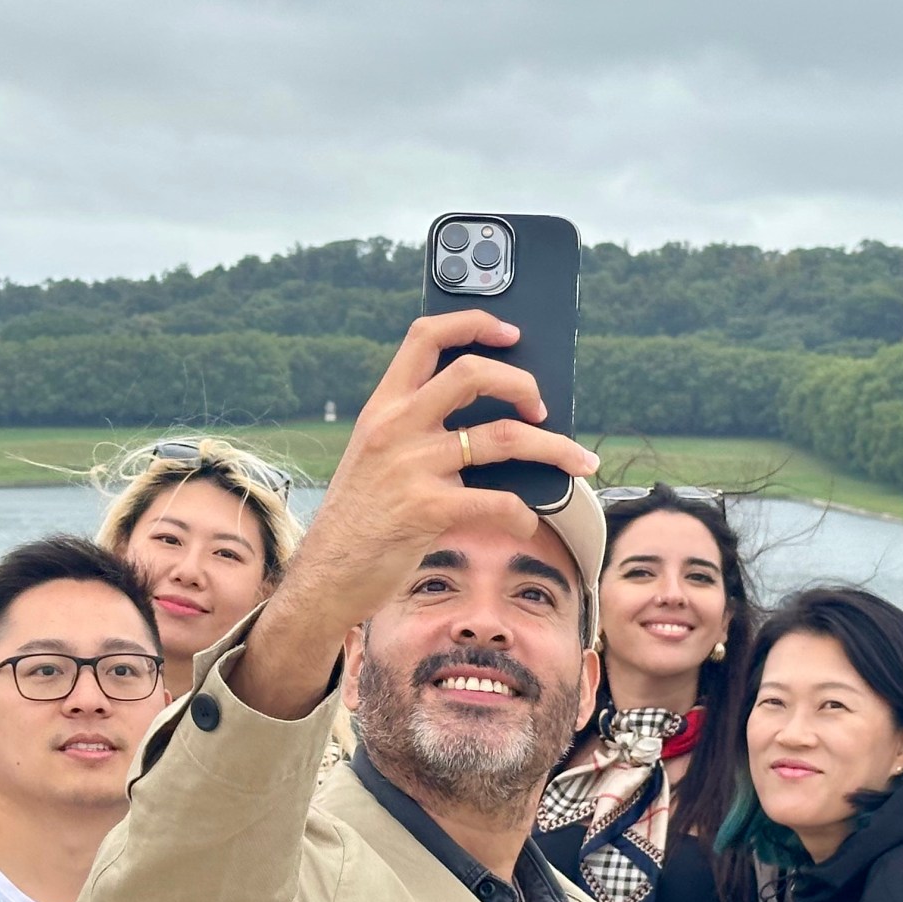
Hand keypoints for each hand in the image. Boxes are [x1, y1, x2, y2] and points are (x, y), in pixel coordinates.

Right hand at [231, 311, 598, 718]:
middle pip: (473, 374)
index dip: (474, 323)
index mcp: (382, 409)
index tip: (511, 333)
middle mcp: (395, 428)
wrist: (324, 578)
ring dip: (554, 448)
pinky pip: (499, 502)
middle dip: (523, 384)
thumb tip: (497, 425)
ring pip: (504, 438)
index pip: (426, 338)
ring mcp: (411, 468)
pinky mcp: (428, 511)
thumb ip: (418, 434)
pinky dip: (524, 514)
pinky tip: (525, 522)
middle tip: (542, 409)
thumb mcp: (375, 460)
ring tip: (578, 461)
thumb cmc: (359, 521)